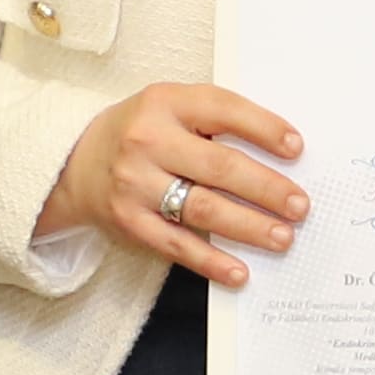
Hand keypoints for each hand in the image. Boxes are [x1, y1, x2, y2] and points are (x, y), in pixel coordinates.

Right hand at [48, 81, 307, 287]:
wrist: (74, 162)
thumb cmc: (141, 133)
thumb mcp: (170, 108)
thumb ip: (215, 120)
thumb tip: (282, 152)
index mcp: (165, 102)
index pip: (223, 110)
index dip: (264, 128)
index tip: (297, 148)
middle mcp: (148, 141)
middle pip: (219, 167)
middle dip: (267, 188)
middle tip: (300, 205)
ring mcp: (136, 184)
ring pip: (203, 210)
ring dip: (249, 227)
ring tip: (283, 237)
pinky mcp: (130, 222)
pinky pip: (177, 246)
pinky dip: (211, 262)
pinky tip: (240, 272)